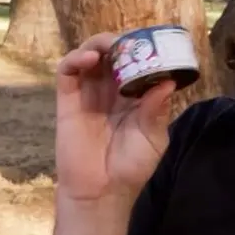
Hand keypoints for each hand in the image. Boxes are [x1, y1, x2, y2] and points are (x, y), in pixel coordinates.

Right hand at [55, 32, 176, 201]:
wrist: (102, 192)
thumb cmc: (130, 168)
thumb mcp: (153, 138)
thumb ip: (157, 110)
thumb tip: (168, 81)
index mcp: (133, 97)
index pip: (136, 63)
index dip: (142, 50)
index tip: (151, 42)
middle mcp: (110, 91)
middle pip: (112, 54)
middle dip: (122, 42)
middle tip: (130, 42)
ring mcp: (87, 93)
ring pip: (89, 55)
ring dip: (99, 44)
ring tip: (109, 46)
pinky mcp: (67, 100)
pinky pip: (66, 71)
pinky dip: (75, 58)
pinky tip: (89, 59)